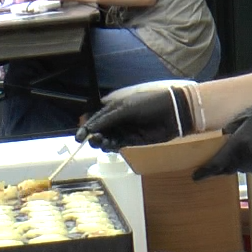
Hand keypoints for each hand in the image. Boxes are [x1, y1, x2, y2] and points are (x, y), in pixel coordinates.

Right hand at [75, 79, 198, 150]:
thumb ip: (108, 118)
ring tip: (103, 141)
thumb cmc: (149, 104)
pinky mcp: (132, 141)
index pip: (95, 118)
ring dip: (102, 142)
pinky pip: (117, 145)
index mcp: (114, 108)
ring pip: (107, 139)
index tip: (79, 137)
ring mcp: (124, 131)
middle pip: (99, 131)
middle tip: (94, 139)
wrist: (172, 113)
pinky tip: (110, 145)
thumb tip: (91, 127)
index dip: (86, 127)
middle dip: (93, 136)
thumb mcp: (127, 108)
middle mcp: (117, 120)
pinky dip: (111, 146)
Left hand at [192, 94, 251, 179]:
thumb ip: (230, 130)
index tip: (196, 176)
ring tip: (241, 147)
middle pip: (228, 167)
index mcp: (240, 144)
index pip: (217, 164)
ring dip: (236, 161)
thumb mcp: (246, 115)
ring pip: (241, 168)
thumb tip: (220, 140)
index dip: (205, 172)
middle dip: (221, 165)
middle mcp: (249, 158)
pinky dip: (249, 161)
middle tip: (216, 157)